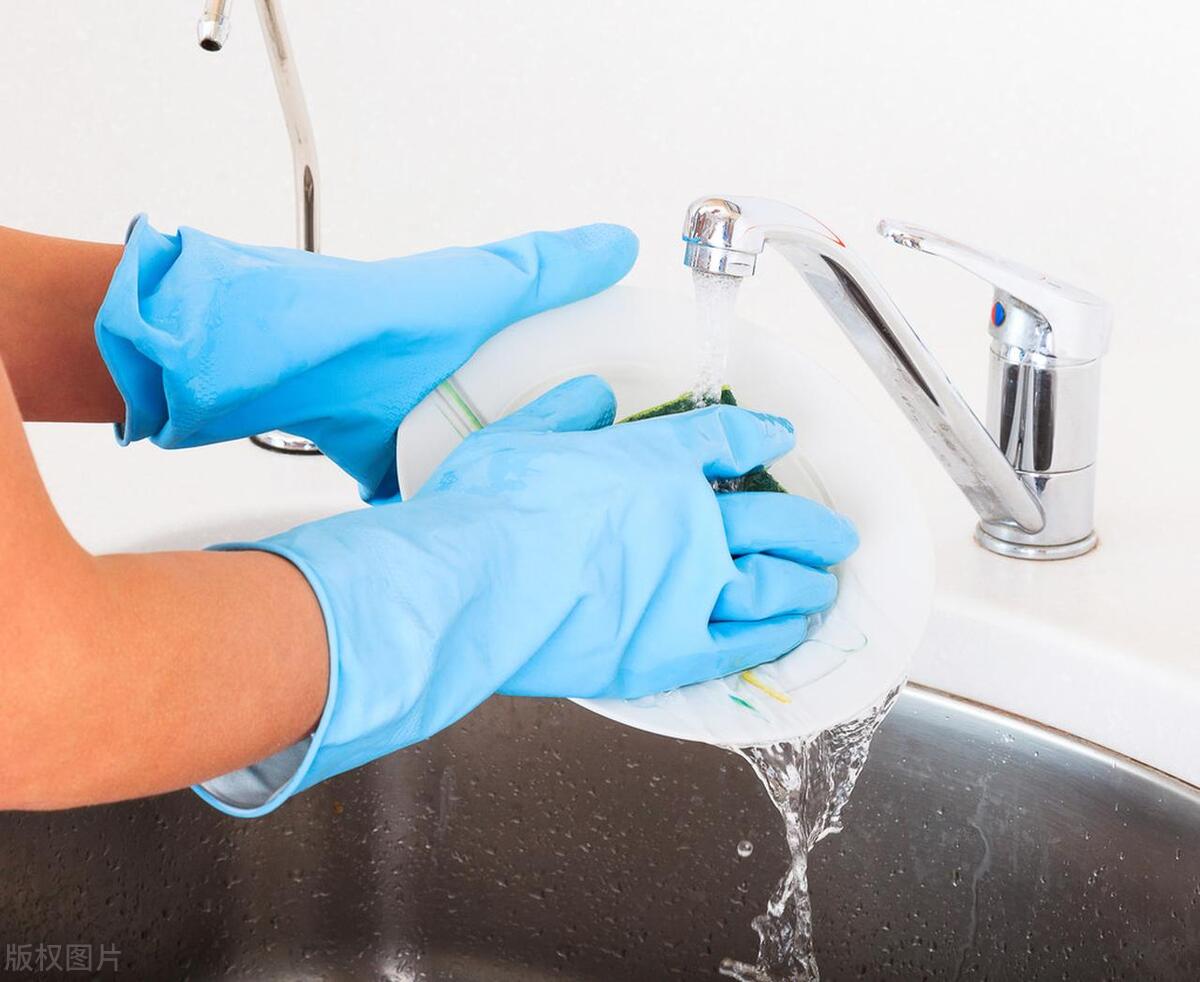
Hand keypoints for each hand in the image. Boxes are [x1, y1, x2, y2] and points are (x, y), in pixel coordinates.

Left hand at [95, 217, 636, 499]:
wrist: (301, 359)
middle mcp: (444, 378)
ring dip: (488, 474)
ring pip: (466, 456)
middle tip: (576, 472)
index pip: (536, 356)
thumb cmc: (394, 315)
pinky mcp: (381, 462)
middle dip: (533, 438)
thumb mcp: (489, 284)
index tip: (611, 406)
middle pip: (505, 413)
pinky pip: (420, 493)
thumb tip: (622, 241)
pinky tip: (466, 527)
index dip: (570, 375)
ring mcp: (411, 422)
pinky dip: (438, 507)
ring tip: (532, 504)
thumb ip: (553, 268)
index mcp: (475, 334)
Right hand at [196, 375, 857, 816]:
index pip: (724, 438)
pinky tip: (791, 631)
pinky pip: (740, 644)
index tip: (778, 437)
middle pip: (774, 518)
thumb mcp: (519, 436)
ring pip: (773, 582)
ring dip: (805, 581)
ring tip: (821, 584)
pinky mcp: (668, 649)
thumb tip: (595, 394)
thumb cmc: (485, 508)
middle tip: (836, 532)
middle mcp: (689, 521)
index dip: (758, 434)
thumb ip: (565, 411)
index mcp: (653, 462)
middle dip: (811, 525)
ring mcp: (687, 587)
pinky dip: (773, 635)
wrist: (472, 583)